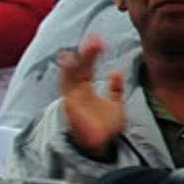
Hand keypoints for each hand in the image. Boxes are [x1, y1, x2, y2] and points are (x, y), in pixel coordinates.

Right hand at [60, 34, 124, 158]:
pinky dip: (66, 74)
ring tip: (84, 46)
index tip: (99, 41)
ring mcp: (73, 98)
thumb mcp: (116, 105)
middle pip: (79, 69)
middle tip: (93, 38)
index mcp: (87, 91)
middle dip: (85, 53)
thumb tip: (117, 72)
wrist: (101, 146)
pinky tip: (68, 62)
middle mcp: (78, 93)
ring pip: (72, 75)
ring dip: (77, 60)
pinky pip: (66, 87)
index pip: (87, 69)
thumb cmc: (106, 129)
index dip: (92, 55)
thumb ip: (116, 89)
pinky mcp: (71, 104)